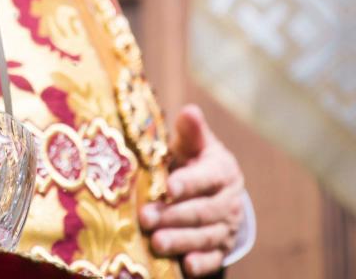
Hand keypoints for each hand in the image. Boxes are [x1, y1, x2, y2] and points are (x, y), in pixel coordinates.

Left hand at [139, 105, 244, 276]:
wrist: (213, 191)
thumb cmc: (192, 161)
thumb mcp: (191, 144)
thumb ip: (190, 131)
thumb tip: (190, 110)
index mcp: (222, 171)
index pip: (206, 178)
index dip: (188, 183)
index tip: (168, 187)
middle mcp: (228, 201)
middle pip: (202, 211)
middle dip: (174, 216)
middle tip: (146, 218)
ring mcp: (226, 227)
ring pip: (206, 236)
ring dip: (181, 241)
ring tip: (156, 243)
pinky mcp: (220, 248)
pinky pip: (213, 259)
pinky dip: (201, 264)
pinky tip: (185, 266)